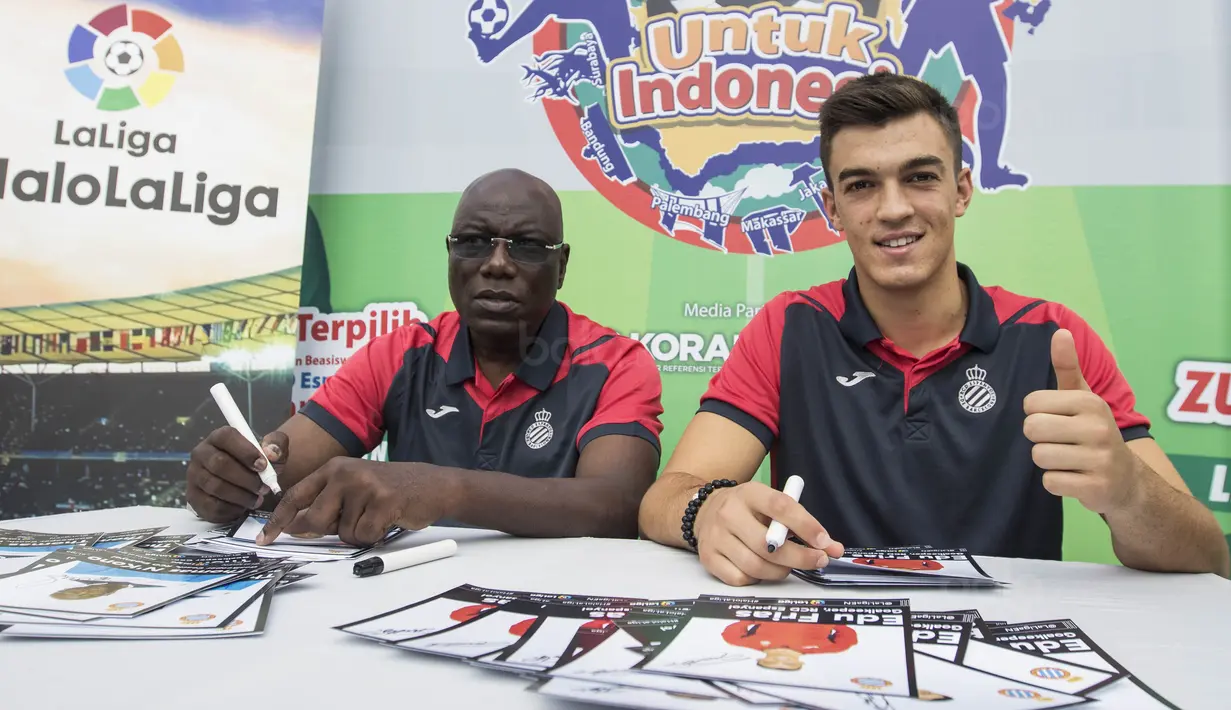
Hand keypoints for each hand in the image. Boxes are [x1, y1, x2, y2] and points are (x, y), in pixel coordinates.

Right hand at [186, 427, 285, 522]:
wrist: (243, 485)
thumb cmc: (256, 465)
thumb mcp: (270, 452)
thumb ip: (276, 446)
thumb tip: (272, 453)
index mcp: (218, 438)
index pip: (226, 437)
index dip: (246, 451)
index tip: (263, 466)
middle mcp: (201, 454)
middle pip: (220, 464)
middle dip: (246, 479)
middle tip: (264, 488)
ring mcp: (194, 476)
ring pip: (216, 487)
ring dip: (242, 496)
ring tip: (257, 499)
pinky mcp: (194, 497)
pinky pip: (212, 506)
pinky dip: (233, 509)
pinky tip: (243, 507)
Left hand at [257, 459, 452, 546]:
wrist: (431, 484)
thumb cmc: (388, 491)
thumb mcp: (353, 488)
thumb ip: (326, 504)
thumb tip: (295, 527)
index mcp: (333, 468)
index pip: (296, 496)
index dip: (278, 520)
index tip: (265, 538)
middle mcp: (345, 473)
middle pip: (314, 519)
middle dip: (325, 531)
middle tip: (350, 523)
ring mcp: (364, 486)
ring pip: (342, 532)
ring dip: (358, 533)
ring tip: (375, 515)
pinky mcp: (383, 501)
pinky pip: (364, 535)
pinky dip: (374, 536)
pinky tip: (387, 519)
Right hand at [691, 481, 844, 586]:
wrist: (705, 511)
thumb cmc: (749, 511)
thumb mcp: (772, 506)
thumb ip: (802, 525)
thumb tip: (834, 549)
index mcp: (750, 494)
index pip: (780, 507)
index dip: (806, 525)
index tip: (825, 542)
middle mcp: (729, 513)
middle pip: (768, 544)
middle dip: (800, 557)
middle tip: (818, 561)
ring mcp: (716, 537)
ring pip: (755, 566)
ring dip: (780, 571)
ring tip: (788, 565)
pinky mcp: (708, 558)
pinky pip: (740, 579)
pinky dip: (757, 579)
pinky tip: (762, 569)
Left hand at [1023, 329, 1139, 514]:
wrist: (1126, 479)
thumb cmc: (1093, 431)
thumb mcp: (1083, 397)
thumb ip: (1068, 367)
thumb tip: (1060, 332)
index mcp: (1090, 402)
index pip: (1031, 404)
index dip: (1036, 413)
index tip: (1055, 418)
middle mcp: (1097, 428)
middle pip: (1032, 429)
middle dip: (1038, 438)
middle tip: (1059, 441)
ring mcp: (1099, 459)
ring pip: (1039, 456)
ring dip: (1047, 461)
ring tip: (1067, 458)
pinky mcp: (1095, 487)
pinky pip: (1050, 482)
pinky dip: (1056, 482)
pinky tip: (1074, 477)